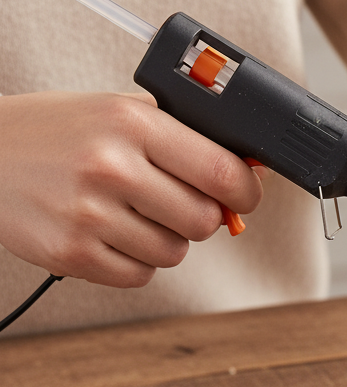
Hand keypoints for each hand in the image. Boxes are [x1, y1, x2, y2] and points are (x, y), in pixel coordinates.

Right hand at [0, 91, 263, 286]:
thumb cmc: (57, 132)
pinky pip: (140, 275)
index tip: (247, 196)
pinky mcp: (70, 252)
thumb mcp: (118, 112)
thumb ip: (182, 136)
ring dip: (166, 239)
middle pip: (204, 220)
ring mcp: (89, 213)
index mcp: (131, 123)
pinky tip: (113, 233)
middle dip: (203, 217)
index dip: (247, 191)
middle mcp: (111, 166)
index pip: (221, 170)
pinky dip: (136, 261)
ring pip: (174, 252)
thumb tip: (249, 170)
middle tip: (182, 205)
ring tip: (135, 214)